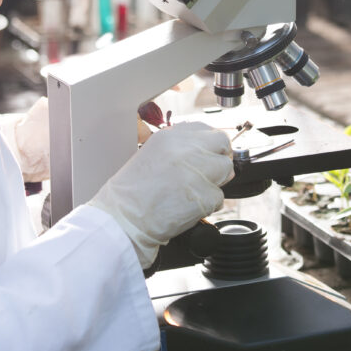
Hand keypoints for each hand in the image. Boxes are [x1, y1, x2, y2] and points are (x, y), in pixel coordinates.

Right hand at [88, 122, 232, 267]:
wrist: (123, 219)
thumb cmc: (133, 193)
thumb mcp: (153, 155)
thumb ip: (182, 148)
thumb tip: (212, 154)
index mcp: (171, 136)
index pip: (209, 131)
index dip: (211, 146)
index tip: (209, 155)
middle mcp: (186, 149)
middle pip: (223, 145)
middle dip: (220, 159)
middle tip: (209, 175)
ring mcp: (197, 171)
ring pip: (226, 170)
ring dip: (215, 183)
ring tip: (192, 192)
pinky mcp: (204, 195)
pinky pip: (219, 197)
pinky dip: (208, 205)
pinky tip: (188, 207)